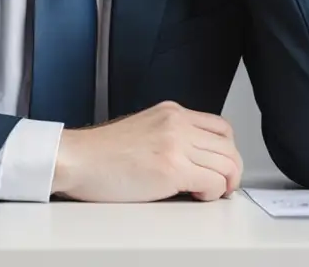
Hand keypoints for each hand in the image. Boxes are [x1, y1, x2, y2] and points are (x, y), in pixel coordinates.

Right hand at [51, 101, 242, 201]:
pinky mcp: (172, 168)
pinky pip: (212, 182)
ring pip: (226, 163)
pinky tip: (196, 195)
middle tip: (224, 186)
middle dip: (232, 170)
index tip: (222, 167)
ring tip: (209, 193)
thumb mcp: (143, 130)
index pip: (220, 127)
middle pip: (229, 145)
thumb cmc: (100, 154)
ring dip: (224, 183)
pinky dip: (212, 193)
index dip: (227, 152)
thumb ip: (170, 137)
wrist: (76, 159)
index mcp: (172, 113)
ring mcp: (176, 144)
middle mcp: (178, 123)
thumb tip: (194, 160)